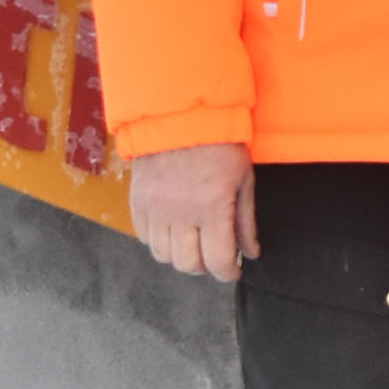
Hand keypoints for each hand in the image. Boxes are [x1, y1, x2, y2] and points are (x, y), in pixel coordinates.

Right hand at [129, 142, 259, 283]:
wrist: (180, 115)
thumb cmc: (219, 144)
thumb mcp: (243, 179)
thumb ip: (246, 221)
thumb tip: (250, 252)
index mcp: (213, 207)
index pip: (218, 261)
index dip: (227, 273)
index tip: (232, 271)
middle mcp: (181, 213)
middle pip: (188, 265)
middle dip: (204, 268)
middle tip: (213, 257)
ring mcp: (155, 208)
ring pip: (163, 255)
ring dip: (180, 256)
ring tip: (192, 243)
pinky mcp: (138, 201)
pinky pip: (144, 237)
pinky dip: (159, 241)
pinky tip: (173, 229)